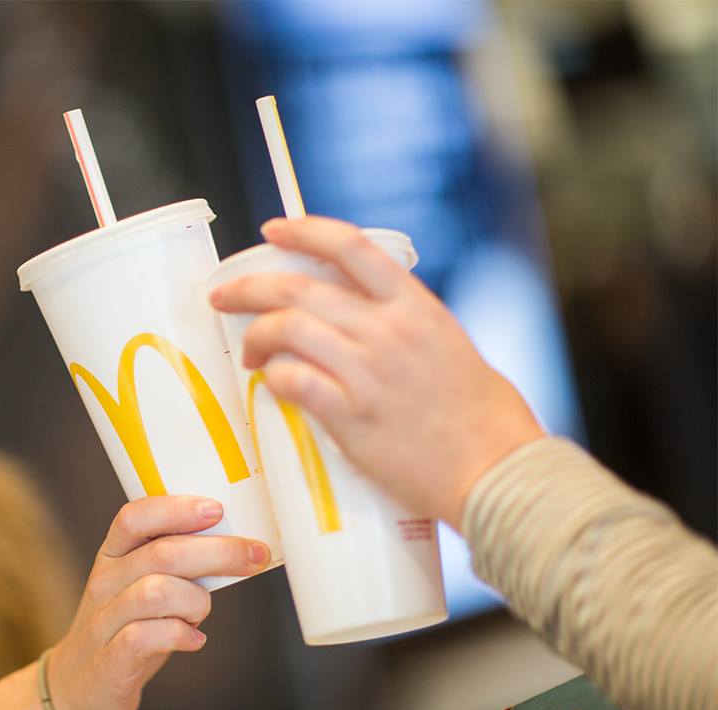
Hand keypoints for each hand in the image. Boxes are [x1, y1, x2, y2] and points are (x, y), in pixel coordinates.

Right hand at [47, 496, 270, 709]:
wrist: (79, 690)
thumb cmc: (126, 630)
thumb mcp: (143, 587)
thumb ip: (176, 565)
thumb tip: (234, 545)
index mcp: (113, 555)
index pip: (134, 517)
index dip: (177, 508)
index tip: (217, 510)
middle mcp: (105, 582)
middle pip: (161, 553)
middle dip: (217, 551)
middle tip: (254, 556)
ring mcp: (104, 621)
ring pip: (156, 592)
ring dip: (196, 600)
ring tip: (202, 615)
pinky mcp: (110, 661)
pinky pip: (145, 637)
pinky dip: (179, 635)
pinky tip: (194, 641)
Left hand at [209, 216, 544, 528]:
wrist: (497, 470)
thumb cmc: (481, 414)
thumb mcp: (448, 344)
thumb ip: (404, 324)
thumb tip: (359, 316)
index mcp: (414, 306)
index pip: (349, 246)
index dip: (303, 231)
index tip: (272, 230)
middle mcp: (388, 330)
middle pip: (299, 288)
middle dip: (249, 288)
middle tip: (223, 296)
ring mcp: (369, 372)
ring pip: (287, 330)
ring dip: (255, 338)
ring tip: (248, 354)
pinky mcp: (353, 417)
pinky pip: (294, 382)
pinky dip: (273, 377)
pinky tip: (270, 383)